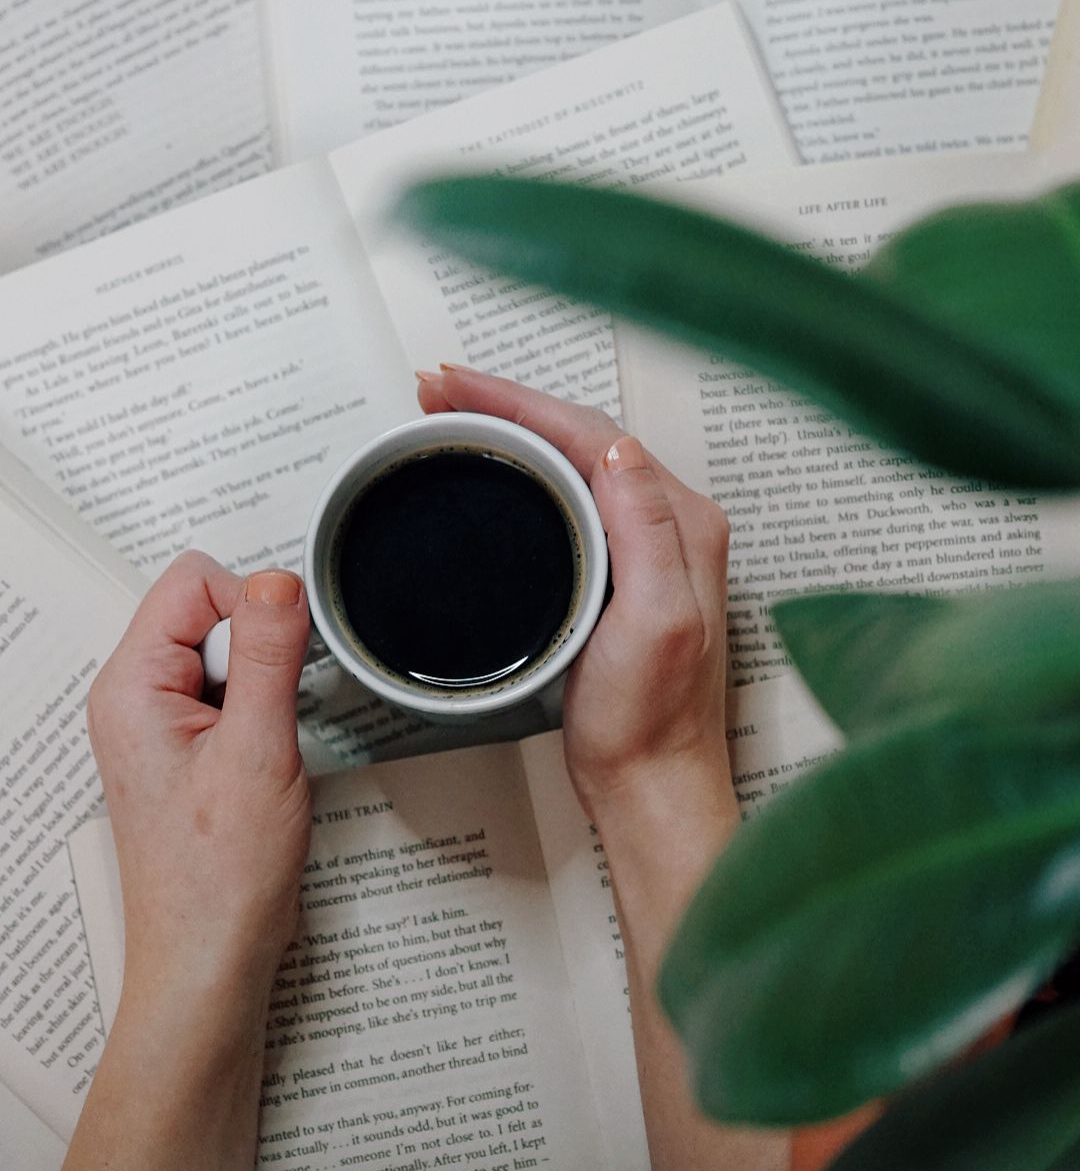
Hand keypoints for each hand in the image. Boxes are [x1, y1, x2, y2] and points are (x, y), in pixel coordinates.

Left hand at [88, 552, 310, 1001]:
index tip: (282, 658)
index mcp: (132, 686)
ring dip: (264, 683)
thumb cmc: (219, 877)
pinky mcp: (187, 746)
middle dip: (260, 647)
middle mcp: (135, 697)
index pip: (194, 582)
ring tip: (269, 744)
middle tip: (272, 713)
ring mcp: (160, 723)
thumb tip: (277, 579)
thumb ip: (269, 654)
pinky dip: (262, 710)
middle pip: (208, 610)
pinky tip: (267, 756)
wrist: (211, 957)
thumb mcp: (258, 750)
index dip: (252, 604)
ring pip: (225, 652)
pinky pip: (230, 691)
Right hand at [416, 365, 735, 827]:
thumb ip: (647, 531)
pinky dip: (527, 470)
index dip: (518, 401)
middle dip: (508, 403)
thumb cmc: (652, 721)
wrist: (652, 784)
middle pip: (581, 436)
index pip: (594, 435)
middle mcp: (671, 526)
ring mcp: (647, 548)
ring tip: (457, 414)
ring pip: (574, 462)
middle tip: (438, 390)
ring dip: (515, 429)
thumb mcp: (656, 623)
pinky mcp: (621, 573)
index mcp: (683, 524)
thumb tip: (617, 450)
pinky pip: (571, 497)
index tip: (455, 387)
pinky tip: (498, 472)